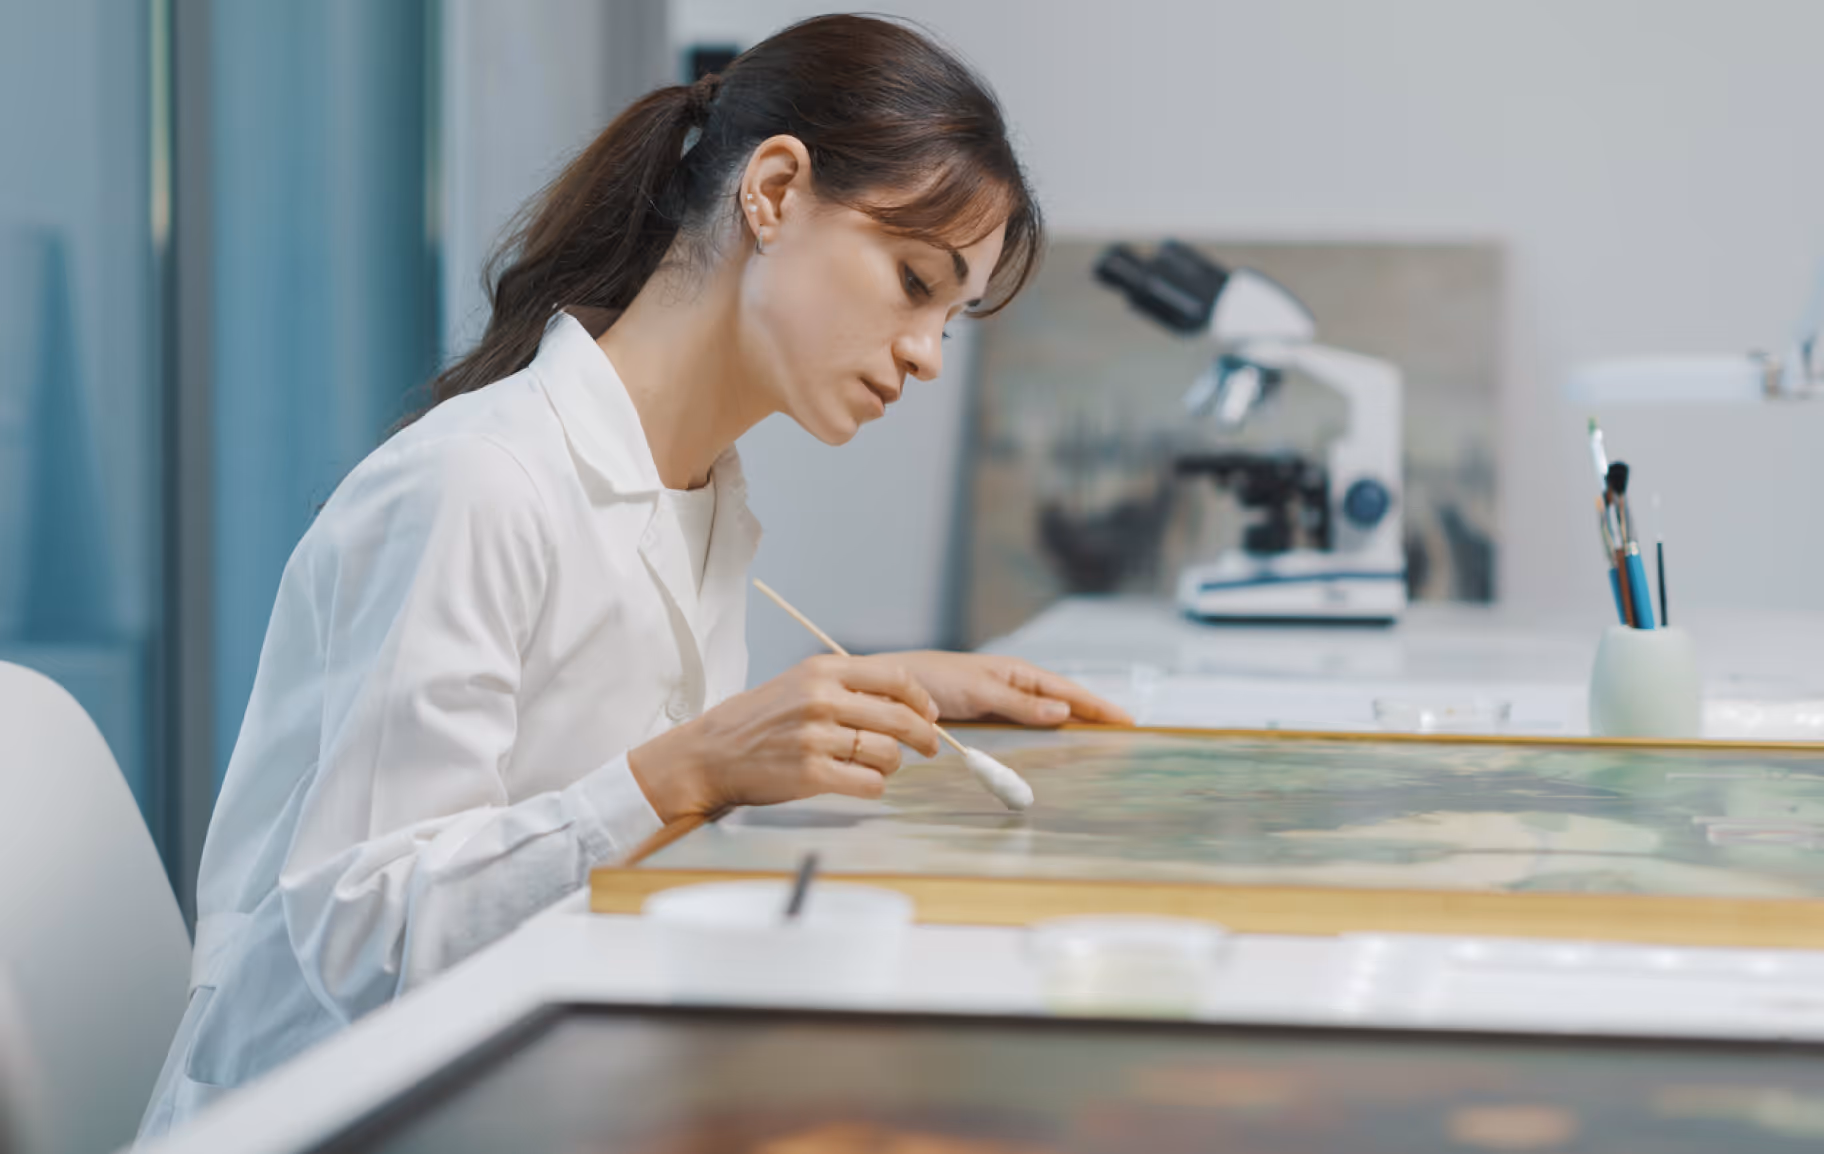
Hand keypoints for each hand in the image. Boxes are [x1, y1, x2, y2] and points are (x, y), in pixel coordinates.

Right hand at [627, 655, 942, 821]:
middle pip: (900, 718)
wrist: (711, 754)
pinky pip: (869, 783)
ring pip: (887, 754)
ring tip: (878, 766)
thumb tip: (904, 702)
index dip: (920, 700)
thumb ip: (846, 688)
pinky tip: (862, 782)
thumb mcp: (800, 685)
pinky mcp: (811, 774)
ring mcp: (816, 737)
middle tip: (929, 747)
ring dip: (892, 765)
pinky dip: (874, 786)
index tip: (929, 714)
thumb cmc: (759, 721)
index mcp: (822, 671)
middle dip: (924, 737)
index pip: (895, 679)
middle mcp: (821, 699)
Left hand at [866, 651, 1134, 727]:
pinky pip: (1021, 736)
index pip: (1068, 691)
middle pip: (1061, 708)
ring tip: (1097, 752)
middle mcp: (1012, 690)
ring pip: (1043, 724)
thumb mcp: (980, 689)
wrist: (888, 689)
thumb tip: (1064, 710)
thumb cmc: (932, 678)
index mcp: (1017, 673)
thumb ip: (1021, 703)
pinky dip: (1040, 745)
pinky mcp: (983, 726)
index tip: (1127, 721)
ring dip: (1068, 735)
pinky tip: (1050, 759)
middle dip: (1090, 720)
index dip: (1097, 706)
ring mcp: (999, 709)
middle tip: (1122, 740)